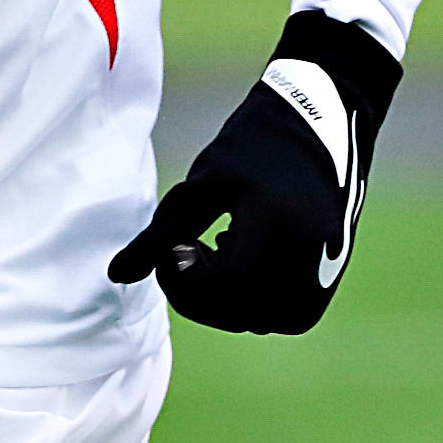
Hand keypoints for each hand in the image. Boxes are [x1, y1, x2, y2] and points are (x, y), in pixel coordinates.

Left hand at [108, 11, 398, 334]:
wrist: (323, 122)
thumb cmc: (257, 145)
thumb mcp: (203, 186)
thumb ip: (160, 235)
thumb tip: (117, 276)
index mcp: (280, 240)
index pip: (212, 293)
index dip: (177, 276)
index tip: (172, 241)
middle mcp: (309, 270)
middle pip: (231, 313)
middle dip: (198, 288)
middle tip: (191, 242)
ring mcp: (322, 284)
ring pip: (251, 320)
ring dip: (223, 293)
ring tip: (221, 241)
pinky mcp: (325, 288)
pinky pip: (275, 316)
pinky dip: (249, 296)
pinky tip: (244, 253)